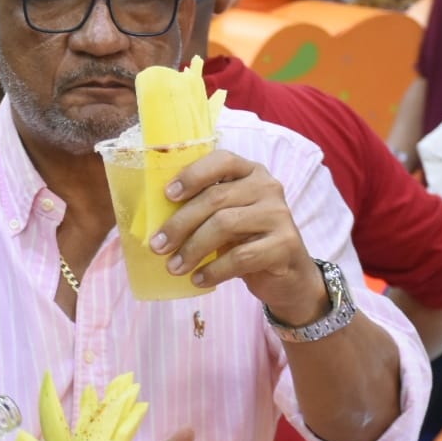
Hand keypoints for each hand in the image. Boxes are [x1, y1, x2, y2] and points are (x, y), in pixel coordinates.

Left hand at [150, 150, 327, 323]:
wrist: (287, 275)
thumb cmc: (246, 241)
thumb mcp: (226, 218)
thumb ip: (203, 209)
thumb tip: (154, 218)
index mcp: (250, 172)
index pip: (222, 161)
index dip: (193, 175)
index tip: (167, 195)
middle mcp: (267, 187)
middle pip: (215, 199)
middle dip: (180, 224)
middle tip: (157, 246)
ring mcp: (279, 214)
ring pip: (225, 225)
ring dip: (193, 249)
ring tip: (174, 267)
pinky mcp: (285, 244)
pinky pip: (241, 256)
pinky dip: (214, 270)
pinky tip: (198, 279)